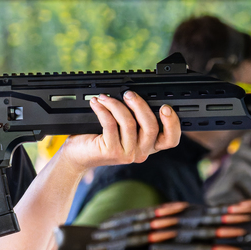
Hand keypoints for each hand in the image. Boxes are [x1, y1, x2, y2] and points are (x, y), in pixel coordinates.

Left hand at [61, 92, 179, 169]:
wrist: (78, 155)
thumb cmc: (99, 138)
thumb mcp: (122, 128)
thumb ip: (134, 117)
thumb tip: (135, 94)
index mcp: (148, 146)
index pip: (170, 140)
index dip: (173, 124)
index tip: (165, 107)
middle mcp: (141, 152)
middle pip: (151, 126)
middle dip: (141, 105)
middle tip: (129, 94)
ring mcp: (127, 154)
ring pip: (129, 123)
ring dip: (116, 105)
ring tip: (105, 97)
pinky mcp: (112, 151)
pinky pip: (111, 124)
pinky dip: (103, 109)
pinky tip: (97, 104)